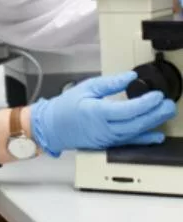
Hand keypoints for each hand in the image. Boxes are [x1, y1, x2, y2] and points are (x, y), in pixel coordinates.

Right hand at [31, 71, 177, 156]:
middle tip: (168, 104)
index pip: (128, 110)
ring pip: (136, 132)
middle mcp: (104, 129)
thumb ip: (110, 83)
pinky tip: (156, 136)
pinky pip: (130, 142)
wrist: (53, 126)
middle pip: (136, 123)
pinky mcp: (109, 144)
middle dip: (156, 113)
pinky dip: (145, 139)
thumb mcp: (86, 87)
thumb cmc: (66, 107)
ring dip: (153, 123)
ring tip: (165, 112)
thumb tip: (129, 77)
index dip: (145, 103)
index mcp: (97, 112)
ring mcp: (107, 139)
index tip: (157, 95)